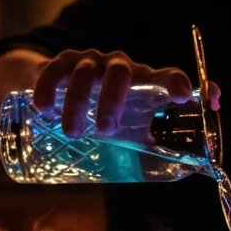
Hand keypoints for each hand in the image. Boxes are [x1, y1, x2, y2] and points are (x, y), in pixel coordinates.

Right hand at [32, 49, 219, 136]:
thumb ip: (155, 143)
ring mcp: (90, 62)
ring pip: (85, 74)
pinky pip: (55, 70)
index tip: (184, 96)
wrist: (62, 88)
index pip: (165, 76)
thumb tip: (187, 168)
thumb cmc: (105, 111)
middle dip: (114, 101)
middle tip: (106, 130)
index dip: (177, 83)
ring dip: (78, 103)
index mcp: (142, 82)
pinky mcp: (61, 63)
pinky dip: (48, 88)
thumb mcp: (131, 127)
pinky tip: (44, 109)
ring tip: (72, 133)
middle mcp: (119, 66)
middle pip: (121, 73)